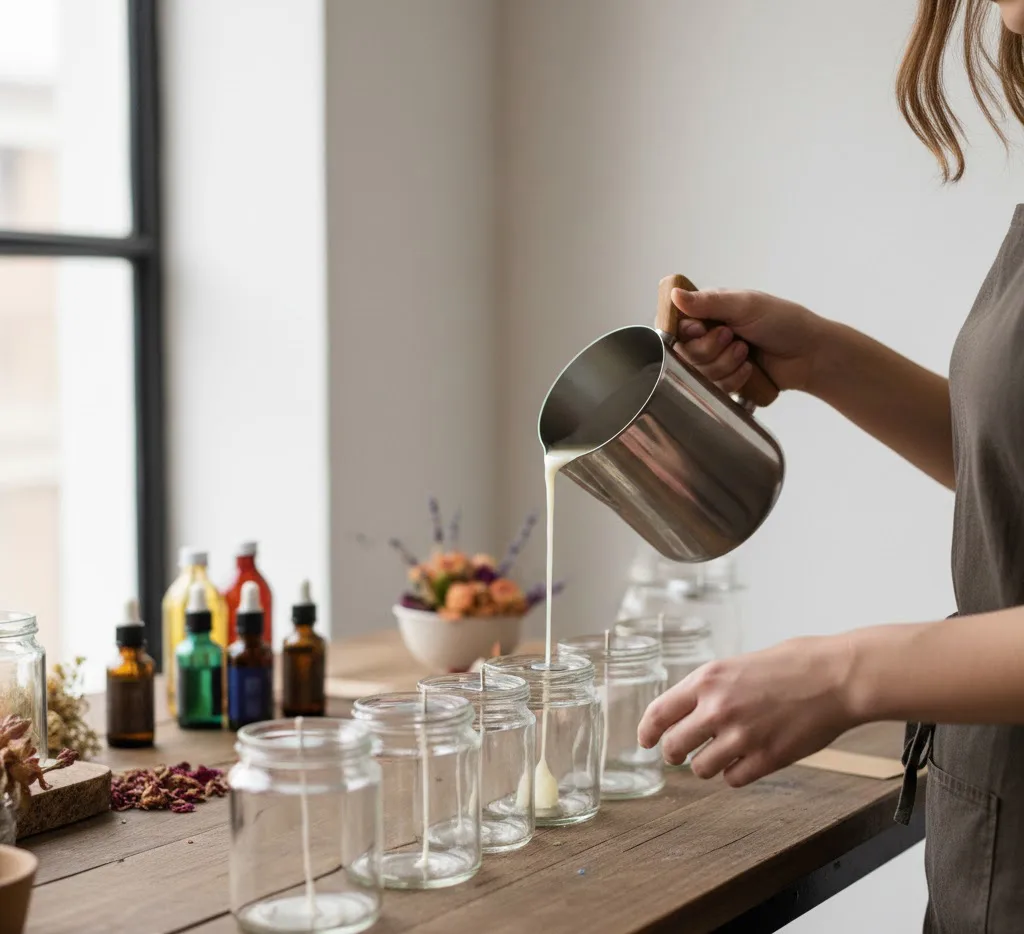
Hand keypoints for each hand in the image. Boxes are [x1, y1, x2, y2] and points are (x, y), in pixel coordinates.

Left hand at [637, 636, 856, 786]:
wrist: (837, 677)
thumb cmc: (793, 663)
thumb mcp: (739, 663)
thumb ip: (712, 687)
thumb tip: (690, 709)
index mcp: (708, 680)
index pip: (659, 712)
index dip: (647, 731)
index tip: (645, 741)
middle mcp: (718, 708)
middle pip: (674, 747)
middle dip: (675, 753)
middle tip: (683, 753)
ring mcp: (742, 736)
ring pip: (701, 769)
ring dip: (707, 765)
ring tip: (723, 753)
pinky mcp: (766, 759)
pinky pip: (733, 780)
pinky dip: (736, 774)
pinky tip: (747, 760)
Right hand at [670, 288, 827, 394]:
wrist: (810, 354)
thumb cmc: (784, 322)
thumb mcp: (745, 305)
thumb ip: (708, 302)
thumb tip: (675, 295)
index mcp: (709, 311)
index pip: (677, 325)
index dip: (686, 333)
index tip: (703, 330)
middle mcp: (709, 335)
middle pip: (684, 352)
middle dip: (710, 349)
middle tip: (735, 338)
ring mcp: (717, 360)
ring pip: (698, 372)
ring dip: (724, 364)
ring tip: (746, 353)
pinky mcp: (726, 381)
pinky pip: (714, 388)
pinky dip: (733, 380)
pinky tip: (749, 370)